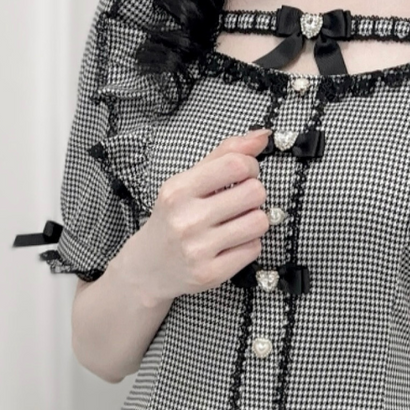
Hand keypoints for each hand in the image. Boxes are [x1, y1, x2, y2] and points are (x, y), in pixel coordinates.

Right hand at [125, 128, 271, 305]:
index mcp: (178, 190)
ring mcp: (198, 249)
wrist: (147, 267)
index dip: (250, 167)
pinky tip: (230, 244)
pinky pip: (254, 249)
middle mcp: (186, 220)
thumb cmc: (172, 219)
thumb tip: (262, 135)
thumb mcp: (187, 182)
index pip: (236, 165)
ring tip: (235, 223)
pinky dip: (248, 244)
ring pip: (259, 222)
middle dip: (253, 195)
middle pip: (255, 193)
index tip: (242, 175)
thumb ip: (224, 155)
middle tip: (238, 202)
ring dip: (254, 220)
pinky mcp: (211, 274)